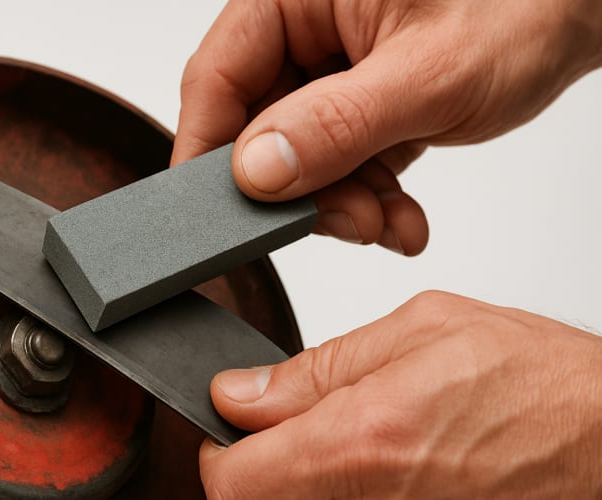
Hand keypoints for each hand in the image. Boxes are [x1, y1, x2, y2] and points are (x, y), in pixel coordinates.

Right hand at [172, 0, 601, 254]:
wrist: (578, 13)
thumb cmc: (524, 8)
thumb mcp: (430, 75)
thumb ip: (337, 125)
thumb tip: (256, 170)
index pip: (217, 77)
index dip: (209, 153)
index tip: (215, 217)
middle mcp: (305, 28)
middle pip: (255, 126)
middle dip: (299, 192)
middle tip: (345, 223)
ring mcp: (329, 68)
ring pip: (296, 157)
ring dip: (339, 204)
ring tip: (389, 221)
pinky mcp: (356, 102)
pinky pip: (335, 162)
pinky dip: (365, 197)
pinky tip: (399, 214)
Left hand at [200, 291, 601, 497]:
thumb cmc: (539, 382)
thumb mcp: (420, 331)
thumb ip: (317, 368)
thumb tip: (240, 392)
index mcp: (363, 441)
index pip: (231, 480)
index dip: (220, 447)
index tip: (236, 419)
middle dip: (261, 459)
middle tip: (296, 420)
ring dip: (305, 472)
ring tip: (357, 431)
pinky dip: (345, 486)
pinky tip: (385, 456)